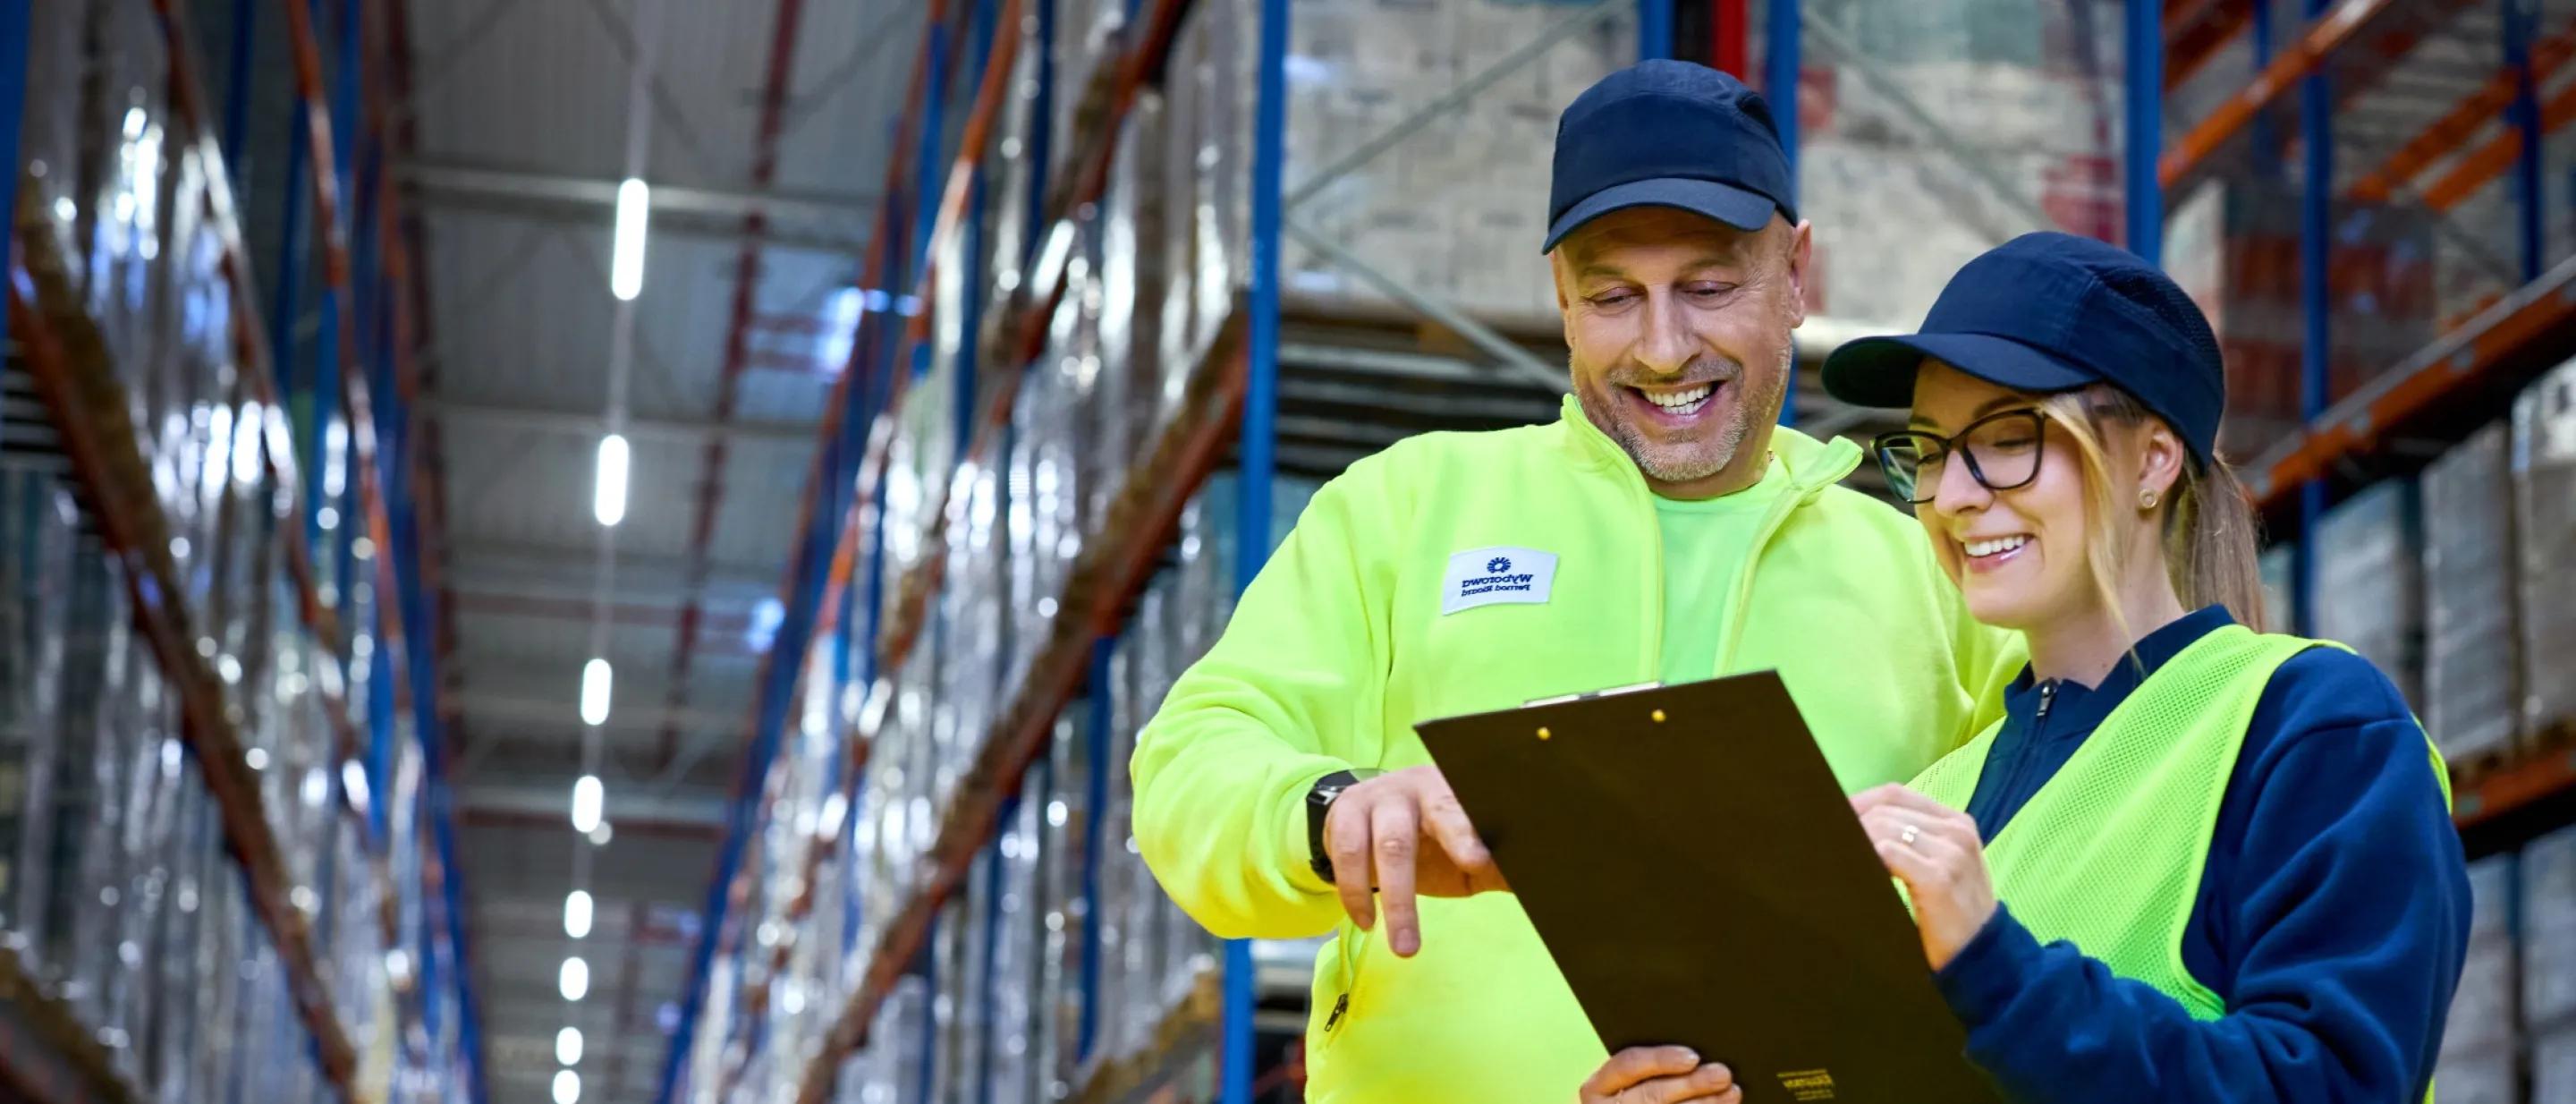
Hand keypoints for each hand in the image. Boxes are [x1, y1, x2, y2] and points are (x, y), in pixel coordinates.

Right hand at [1320, 764, 1507, 956]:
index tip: (1478, 864)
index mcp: (1450, 790)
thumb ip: (1496, 864)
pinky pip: (1342, 853)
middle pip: (1401, 838)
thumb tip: (1531, 884)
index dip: (1464, 835)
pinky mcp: (1344, 812)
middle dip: (1406, 892)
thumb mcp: (1473, 849)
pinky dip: (1353, 893)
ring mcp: (1375, 797)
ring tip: (1403, 947)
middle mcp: (1412, 786)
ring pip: (1372, 847)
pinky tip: (1366, 921)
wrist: (1385, 807)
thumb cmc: (1441, 833)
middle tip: (1413, 942)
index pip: (1456, 810)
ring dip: (1386, 902)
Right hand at [1579, 1047, 1739, 1103]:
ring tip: (1731, 1093)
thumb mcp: (1629, 1080)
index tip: (1692, 1057)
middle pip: (1652, 1093)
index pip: (1628, 1065)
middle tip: (1722, 1073)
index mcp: (1597, 1087)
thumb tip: (1692, 1051)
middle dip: (1692, 1083)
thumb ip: (1650, 1066)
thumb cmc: (1633, 1094)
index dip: (1661, 1059)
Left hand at [1851, 784, 1997, 969]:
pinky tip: (1861, 872)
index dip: (1858, 803)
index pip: (1894, 794)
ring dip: (1857, 841)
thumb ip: (1907, 840)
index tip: (1835, 818)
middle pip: (1885, 808)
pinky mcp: (1938, 878)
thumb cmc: (1952, 913)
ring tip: (1842, 858)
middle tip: (1833, 841)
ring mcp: (1951, 853)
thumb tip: (1856, 821)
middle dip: (1853, 822)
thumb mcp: (1938, 866)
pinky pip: (1886, 852)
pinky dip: (1866, 858)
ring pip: (1882, 827)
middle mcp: (1957, 832)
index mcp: (1956, 824)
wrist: (1983, 957)